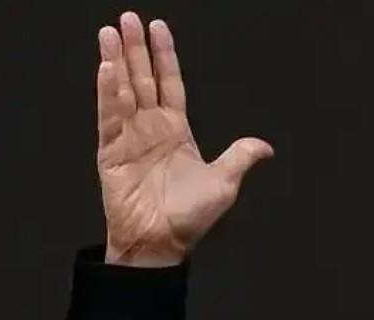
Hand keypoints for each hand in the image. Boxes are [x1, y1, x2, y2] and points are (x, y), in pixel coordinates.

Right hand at [95, 12, 272, 266]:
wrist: (161, 243)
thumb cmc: (189, 217)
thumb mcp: (223, 183)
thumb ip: (240, 158)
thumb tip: (265, 146)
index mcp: (176, 132)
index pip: (170, 84)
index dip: (165, 57)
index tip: (159, 29)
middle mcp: (150, 129)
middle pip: (143, 79)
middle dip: (135, 49)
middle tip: (128, 19)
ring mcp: (129, 138)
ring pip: (122, 91)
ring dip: (116, 61)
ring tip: (111, 32)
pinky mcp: (111, 152)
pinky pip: (110, 116)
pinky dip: (108, 92)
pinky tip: (108, 68)